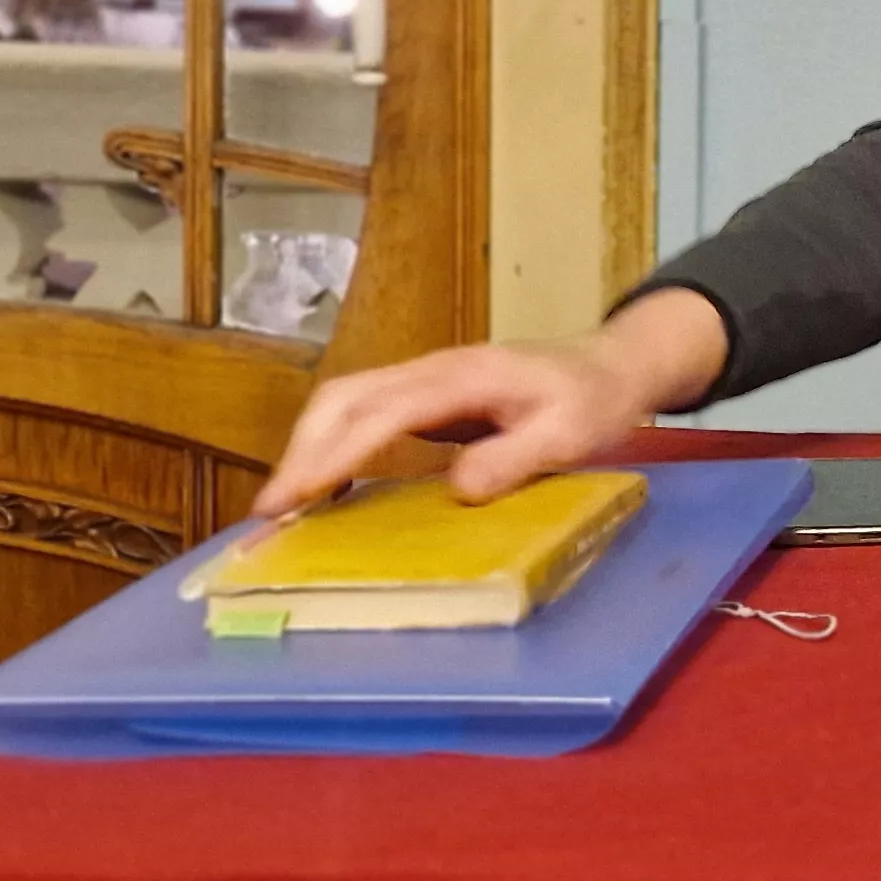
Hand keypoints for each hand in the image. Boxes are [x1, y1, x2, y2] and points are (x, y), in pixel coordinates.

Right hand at [250, 287, 729, 517]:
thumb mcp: (572, 433)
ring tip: (285, 507)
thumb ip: (515, 458)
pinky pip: (364, 414)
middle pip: (344, 397)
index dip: (332, 455)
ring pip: (345, 401)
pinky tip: (326, 488)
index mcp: (463, 377)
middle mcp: (434, 370)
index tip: (291, 497)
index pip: (380, 413)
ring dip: (309, 448)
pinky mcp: (427, 396)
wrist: (611, 366)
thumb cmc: (595, 399)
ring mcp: (427, 379)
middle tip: (269, 514)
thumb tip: (455, 490)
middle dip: (302, 451)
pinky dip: (333, 445)